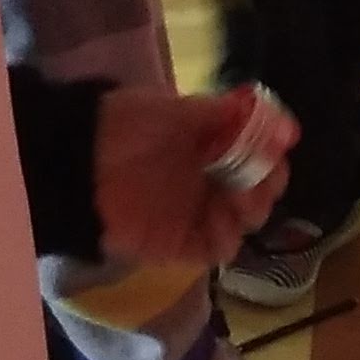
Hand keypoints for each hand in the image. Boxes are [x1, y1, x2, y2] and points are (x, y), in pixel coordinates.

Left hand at [96, 83, 294, 269]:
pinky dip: (225, 238)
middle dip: (266, 185)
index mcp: (215, 148)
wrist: (79, 161)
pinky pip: (216, 248)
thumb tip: (281, 122)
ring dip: (250, 212)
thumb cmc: (127, 126)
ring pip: (244, 223)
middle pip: (260, 193)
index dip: (273, 156)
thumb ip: (226, 116)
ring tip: (238, 200)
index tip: (277, 149)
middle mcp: (211, 182)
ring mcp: (197, 214)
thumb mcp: (178, 110)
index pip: (262, 157)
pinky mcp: (180, 244)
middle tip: (258, 180)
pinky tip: (219, 223)